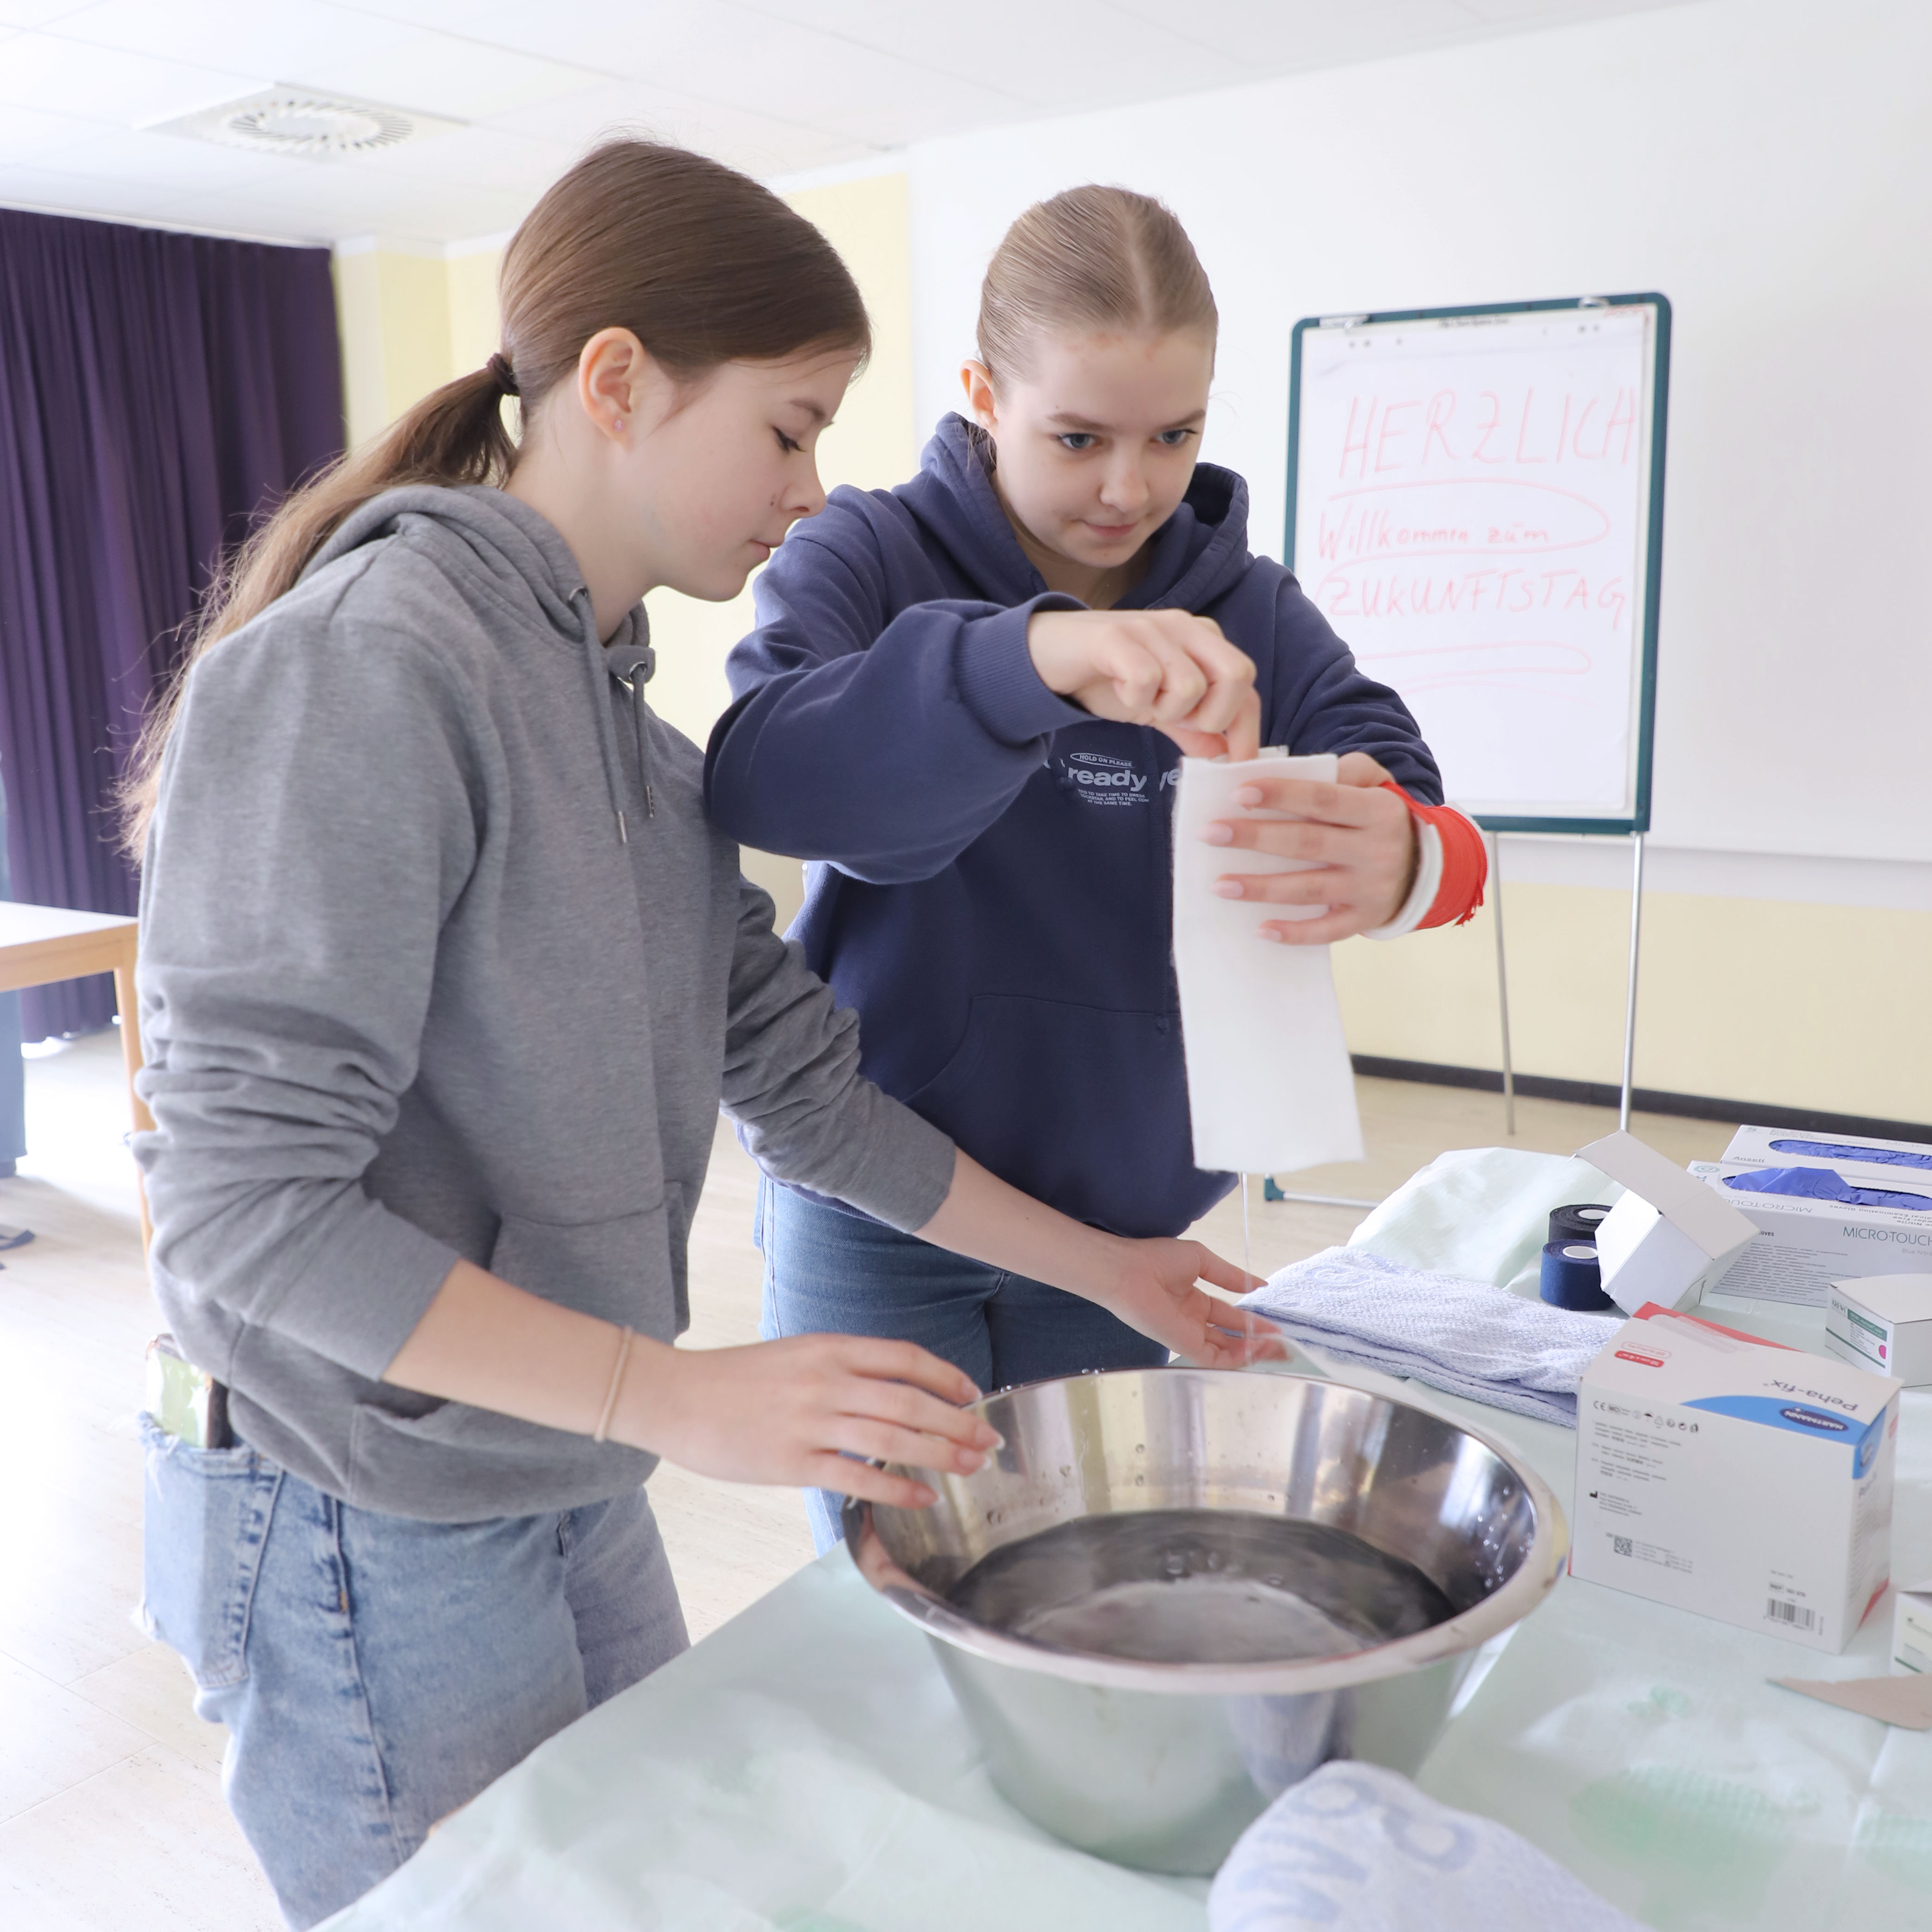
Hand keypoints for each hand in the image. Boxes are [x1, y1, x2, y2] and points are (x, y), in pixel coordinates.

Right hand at [614, 1332, 998, 1510]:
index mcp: (829, 1348)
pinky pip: (857, 1478)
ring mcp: (810, 1422)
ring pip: (892, 1439)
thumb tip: (895, 1391)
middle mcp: (826, 1381)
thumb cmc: (737, 1379)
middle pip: (910, 1401)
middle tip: (990, 1441)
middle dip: (958, 1422)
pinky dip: (898, 1489)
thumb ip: (843, 1368)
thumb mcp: (796, 1355)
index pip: (904, 1357)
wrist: (677, 1398)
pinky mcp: (792, 1463)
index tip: (973, 1392)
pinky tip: (925, 1498)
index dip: (946, 1376)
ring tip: (972, 1467)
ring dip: (941, 1454)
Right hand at [1029, 608, 1259, 760]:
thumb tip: (1223, 752)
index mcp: (1200, 639)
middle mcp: (1183, 627)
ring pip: (1191, 685)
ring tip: (1140, 702)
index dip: (1247, 728)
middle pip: (1236, 675)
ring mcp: (1151, 628)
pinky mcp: (1116, 637)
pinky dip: (1135, 699)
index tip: (1236, 763)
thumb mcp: (1155, 707)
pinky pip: (1147, 679)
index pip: (1244, 682)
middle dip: (1213, 716)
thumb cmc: (1104, 678)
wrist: (1044, 655)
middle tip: (1177, 723)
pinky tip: (1119, 692)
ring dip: (1165, 710)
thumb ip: (1190, 727)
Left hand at [1084, 1236, 1289, 1369]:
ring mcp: (1189, 1335)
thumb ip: (1230, 1276)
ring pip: (1227, 1352)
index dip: (1253, 1323)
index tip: (1276, 1327)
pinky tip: (1256, 1350)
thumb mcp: (1201, 1261)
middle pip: (1232, 1338)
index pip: (1230, 1317)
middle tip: (1285, 1346)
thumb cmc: (1157, 1259)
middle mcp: (1194, 1322)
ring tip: (1278, 1350)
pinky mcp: (1184, 1345)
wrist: (1128, 1270)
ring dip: (1253, 1352)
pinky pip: (1215, 1357)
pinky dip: (1237, 1356)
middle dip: (1259, 1343)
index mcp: (1195, 1302)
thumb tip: (1259, 1284)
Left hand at [1201, 751, 1417, 944]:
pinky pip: (1325, 931)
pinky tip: (1260, 928)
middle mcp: (1374, 850)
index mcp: (1376, 810)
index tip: (1237, 794)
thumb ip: (1345, 770)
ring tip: (1219, 884)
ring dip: (1260, 888)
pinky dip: (1293, 933)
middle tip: (1210, 834)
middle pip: (1306, 843)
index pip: (1322, 799)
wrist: (1427, 868)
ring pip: (1307, 889)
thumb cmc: (1380, 819)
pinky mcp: (1363, 919)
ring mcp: (1369, 889)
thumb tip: (1291, 770)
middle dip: (1255, 838)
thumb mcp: (1376, 784)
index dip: (1280, 795)